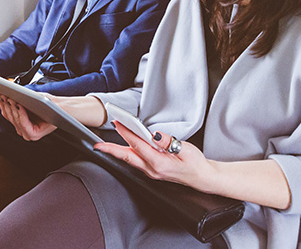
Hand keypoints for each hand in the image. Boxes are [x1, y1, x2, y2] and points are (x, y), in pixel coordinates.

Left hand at [0, 94, 55, 140]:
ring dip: (5, 105)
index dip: (20, 113)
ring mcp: (20, 129)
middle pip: (15, 119)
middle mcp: (26, 134)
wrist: (58, 111)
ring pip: (9, 117)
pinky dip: (5, 105)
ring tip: (4, 95)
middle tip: (8, 97)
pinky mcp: (17, 123)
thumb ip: (38, 102)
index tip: (18, 104)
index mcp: (34, 134)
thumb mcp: (48, 104)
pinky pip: (8, 115)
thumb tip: (27, 96)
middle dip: (11, 107)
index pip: (24, 124)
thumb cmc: (55, 109)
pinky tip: (2, 98)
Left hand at [95, 122, 211, 188]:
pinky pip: (135, 161)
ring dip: (118, 151)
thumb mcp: (185, 149)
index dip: (126, 133)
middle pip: (127, 157)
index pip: (138, 146)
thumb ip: (168, 142)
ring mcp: (151, 172)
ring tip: (106, 143)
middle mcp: (152, 170)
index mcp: (160, 164)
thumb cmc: (196, 164)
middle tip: (98, 144)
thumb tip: (154, 134)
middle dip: (111, 149)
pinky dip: (127, 153)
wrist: (202, 177)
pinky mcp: (152, 171)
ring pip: (129, 160)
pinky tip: (124, 147)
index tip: (118, 123)